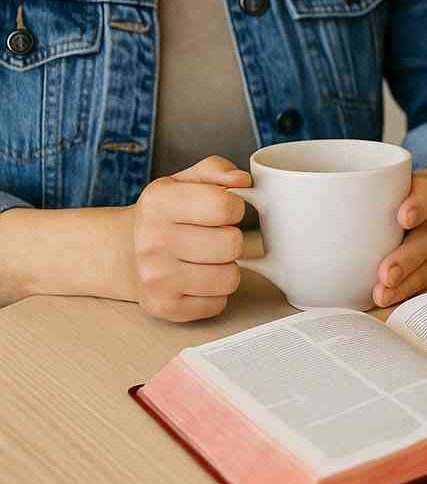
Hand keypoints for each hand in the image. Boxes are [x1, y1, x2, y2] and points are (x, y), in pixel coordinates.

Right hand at [131, 157, 249, 321]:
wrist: (122, 253)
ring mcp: (155, 278)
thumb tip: (242, 181)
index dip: (234, 208)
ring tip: (204, 259)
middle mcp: (151, 241)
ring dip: (226, 268)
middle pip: (232, 244)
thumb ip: (215, 171)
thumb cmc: (165, 215)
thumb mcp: (183, 182)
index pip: (226, 205)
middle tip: (212, 238)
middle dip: (230, 239)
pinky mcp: (164, 307)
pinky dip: (214, 293)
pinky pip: (218, 303)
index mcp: (158, 202)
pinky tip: (195, 280)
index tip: (221, 211)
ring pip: (231, 278)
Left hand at [372, 158, 426, 307]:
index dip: (417, 205)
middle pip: (425, 240)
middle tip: (384, 274)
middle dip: (406, 258)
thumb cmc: (403, 189)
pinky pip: (424, 279)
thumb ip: (358, 183)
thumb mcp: (390, 178)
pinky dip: (406, 290)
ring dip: (404, 282)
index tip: (404, 215)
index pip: (425, 196)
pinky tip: (385, 300)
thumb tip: (289, 173)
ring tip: (381, 294)